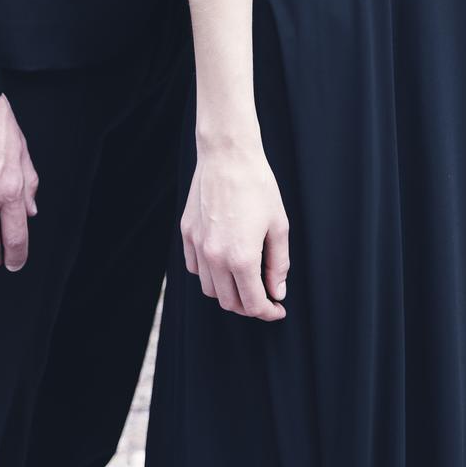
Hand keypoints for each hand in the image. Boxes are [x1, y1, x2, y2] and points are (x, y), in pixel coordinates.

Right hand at [181, 142, 288, 321]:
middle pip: (229, 302)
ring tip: (244, 280)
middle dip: (249, 306)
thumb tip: (277, 292)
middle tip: (264, 297)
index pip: (253, 304)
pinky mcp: (187, 233)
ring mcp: (197, 245)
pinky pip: (195, 267)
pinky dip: (209, 274)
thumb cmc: (257, 185)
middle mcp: (215, 256)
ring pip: (209, 288)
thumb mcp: (278, 225)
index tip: (277, 309)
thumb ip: (278, 264)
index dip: (268, 312)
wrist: (228, 154)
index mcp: (241, 257)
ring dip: (228, 292)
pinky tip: (224, 262)